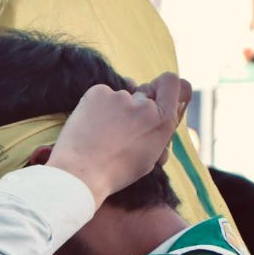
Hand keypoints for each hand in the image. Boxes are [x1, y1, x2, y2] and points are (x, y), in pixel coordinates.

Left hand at [47, 72, 191, 207]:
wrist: (81, 172)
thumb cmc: (115, 171)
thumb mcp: (148, 157)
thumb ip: (158, 132)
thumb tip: (164, 116)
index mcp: (162, 122)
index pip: (172, 82)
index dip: (163, 86)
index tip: (155, 94)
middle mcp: (145, 106)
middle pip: (144, 92)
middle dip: (136, 105)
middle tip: (121, 126)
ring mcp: (121, 96)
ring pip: (121, 96)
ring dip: (114, 108)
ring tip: (101, 132)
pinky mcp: (99, 92)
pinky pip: (101, 94)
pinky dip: (97, 106)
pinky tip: (90, 126)